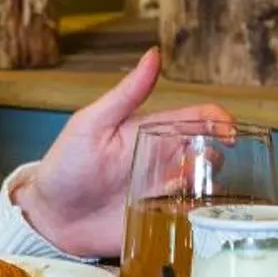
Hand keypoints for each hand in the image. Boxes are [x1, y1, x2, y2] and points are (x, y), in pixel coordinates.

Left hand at [13, 49, 232, 257]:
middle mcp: (164, 162)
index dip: (221, 123)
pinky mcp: (159, 222)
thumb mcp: (93, 123)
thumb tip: (154, 54)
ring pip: (205, 188)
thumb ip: (126, 93)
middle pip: (209, 154)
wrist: (48, 215)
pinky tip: (190, 218)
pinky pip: (190, 220)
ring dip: (209, 190)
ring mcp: (163, 194)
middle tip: (199, 169)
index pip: (199, 121)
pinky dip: (200, 218)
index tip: (229, 134)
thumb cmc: (66, 164)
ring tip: (188, 193)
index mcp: (154, 134)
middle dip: (216, 160)